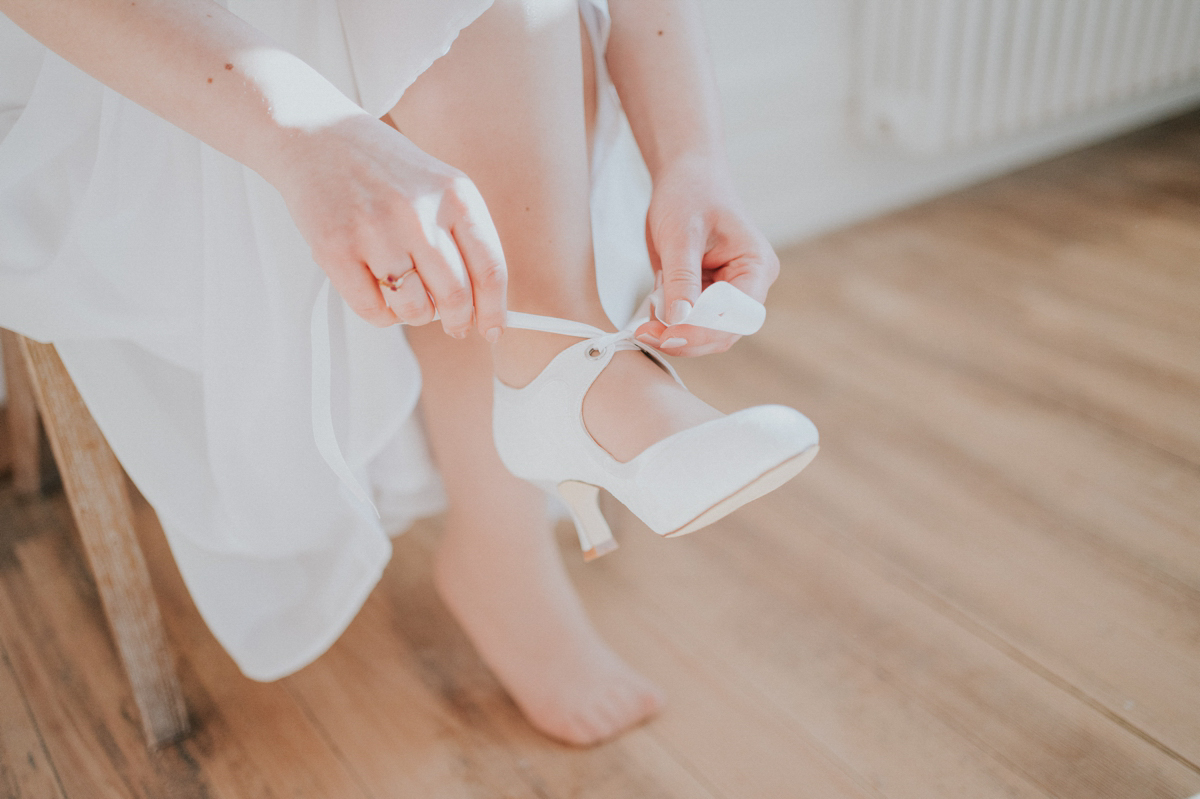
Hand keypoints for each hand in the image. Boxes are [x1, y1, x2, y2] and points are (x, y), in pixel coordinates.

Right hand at [267, 113, 507, 339]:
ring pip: (416, 309)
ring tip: (409, 296)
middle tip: (453, 324)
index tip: (493, 329)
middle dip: (458, 321)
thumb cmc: (382, 168)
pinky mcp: (336, 250)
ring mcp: (375, 231)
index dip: (494, 310)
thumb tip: (482, 302)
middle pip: (456, 297)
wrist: (316, 136)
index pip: (490, 269)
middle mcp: (418, 212)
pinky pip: (374, 311)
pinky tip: (379, 290)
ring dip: (418, 315)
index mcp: (454, 194)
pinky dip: (383, 314)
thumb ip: (463, 236)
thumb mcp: (438, 185)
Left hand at [634, 154, 778, 355]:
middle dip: (685, 338)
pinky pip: (690, 322)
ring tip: (644, 325)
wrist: (683, 176)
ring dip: (674, 334)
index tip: (667, 334)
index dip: (703, 331)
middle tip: (645, 334)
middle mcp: (748, 285)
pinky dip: (669, 324)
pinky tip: (650, 313)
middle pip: (722, 332)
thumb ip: (682, 279)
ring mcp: (728, 293)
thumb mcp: (681, 235)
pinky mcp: (707, 295)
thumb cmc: (689, 194)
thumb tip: (679, 320)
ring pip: (704, 333)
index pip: (737, 316)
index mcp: (756, 266)